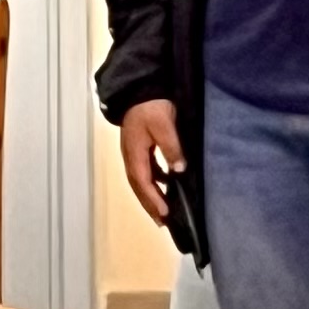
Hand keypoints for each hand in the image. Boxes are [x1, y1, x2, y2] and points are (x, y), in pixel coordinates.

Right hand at [115, 98, 182, 225]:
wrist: (140, 87)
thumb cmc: (152, 106)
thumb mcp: (163, 125)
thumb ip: (171, 147)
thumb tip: (178, 170)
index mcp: (134, 153)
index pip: (143, 182)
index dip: (153, 199)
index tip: (165, 215)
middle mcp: (130, 156)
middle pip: (138, 185)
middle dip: (149, 204)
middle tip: (162, 221)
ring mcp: (132, 151)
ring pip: (140, 179)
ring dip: (150, 195)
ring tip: (162, 210)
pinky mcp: (138, 146)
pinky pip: (144, 170)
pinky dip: (153, 182)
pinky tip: (165, 184)